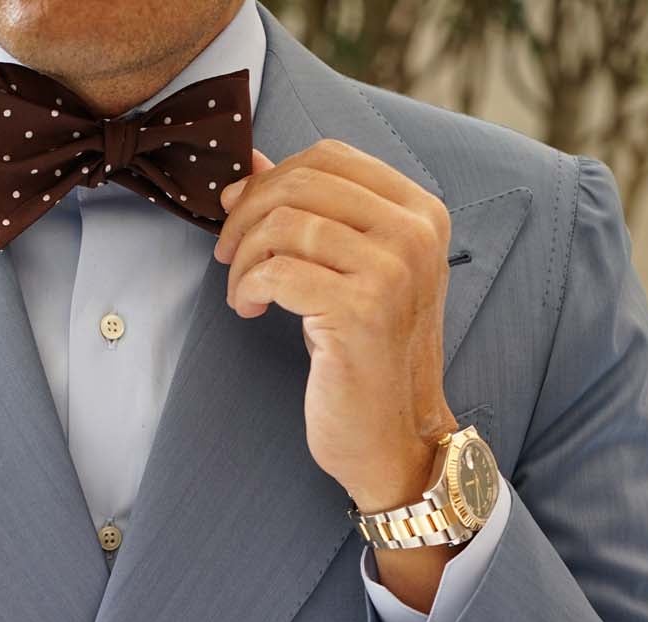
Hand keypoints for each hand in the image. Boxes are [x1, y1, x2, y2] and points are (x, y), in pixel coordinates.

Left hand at [213, 139, 456, 515]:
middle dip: (247, 215)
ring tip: (242, 293)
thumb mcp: (348, 272)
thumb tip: (251, 163)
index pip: (330, 157)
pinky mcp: (359, 311)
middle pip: (303, 182)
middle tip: (227, 256)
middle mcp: (414, 233)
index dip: (271, 179)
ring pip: (284, 224)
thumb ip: (312, 214)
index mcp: (420, 212)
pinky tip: (250, 311)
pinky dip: (248, 288)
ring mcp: (391, 271)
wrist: (393, 437)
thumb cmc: (368, 358)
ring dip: (244, 258)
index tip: (239, 215)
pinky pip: (277, 272)